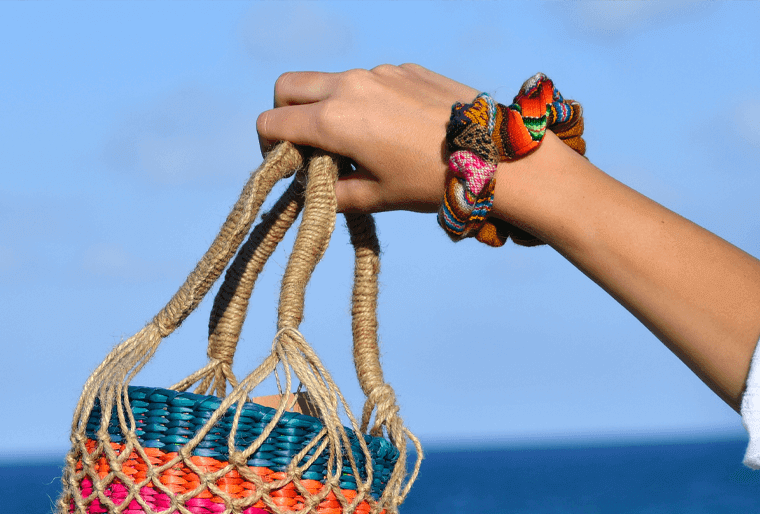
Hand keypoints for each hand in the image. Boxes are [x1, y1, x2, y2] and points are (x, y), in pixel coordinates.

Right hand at [256, 63, 477, 213]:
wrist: (491, 154)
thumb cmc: (428, 181)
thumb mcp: (375, 198)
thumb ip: (333, 195)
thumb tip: (313, 193)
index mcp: (334, 121)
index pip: (271, 122)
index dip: (268, 148)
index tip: (285, 166)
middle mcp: (349, 86)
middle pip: (288, 86)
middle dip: (285, 114)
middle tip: (304, 146)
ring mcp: (378, 72)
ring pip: (330, 83)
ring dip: (327, 109)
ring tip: (357, 147)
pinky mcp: (403, 69)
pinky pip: (368, 81)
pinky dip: (365, 104)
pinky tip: (394, 132)